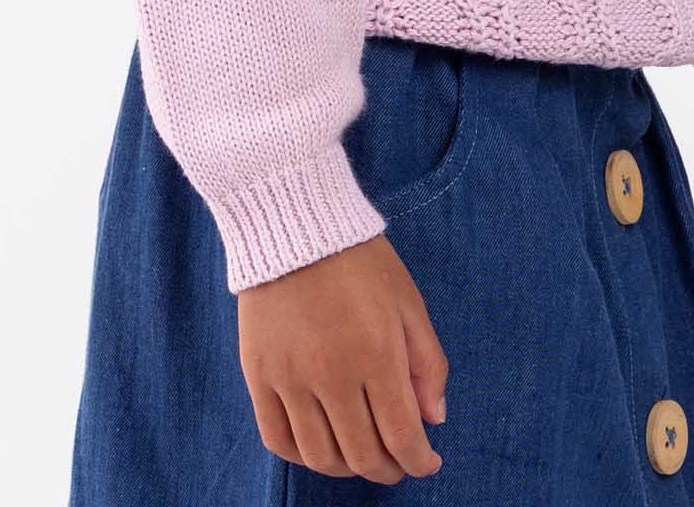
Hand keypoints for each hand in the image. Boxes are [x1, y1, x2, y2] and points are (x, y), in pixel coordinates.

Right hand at [237, 233, 447, 482]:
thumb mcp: (408, 301)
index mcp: (377, 353)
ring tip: (361, 456)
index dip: (419, 461)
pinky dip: (303, 456)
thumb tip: (435, 420)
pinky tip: (321, 445)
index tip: (427, 462)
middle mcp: (332, 374)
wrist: (293, 223)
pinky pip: (279, 440)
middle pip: (361, 455)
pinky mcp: (258, 375)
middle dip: (387, 470)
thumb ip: (428, 363)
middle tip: (397, 464)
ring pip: (320, 457)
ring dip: (347, 469)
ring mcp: (291, 378)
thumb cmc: (359, 260)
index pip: (402, 436)